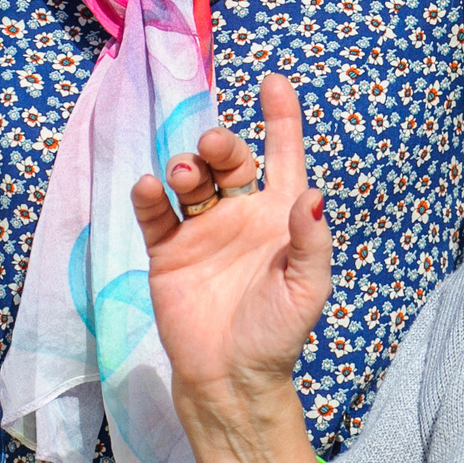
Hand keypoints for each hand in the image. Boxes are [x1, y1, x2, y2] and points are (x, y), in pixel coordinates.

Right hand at [136, 74, 331, 454]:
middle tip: (213, 147)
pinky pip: (156, 213)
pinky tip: (149, 187)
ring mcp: (202, 229)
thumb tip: (314, 194)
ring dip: (186, 166)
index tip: (274, 82)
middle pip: (230, 159)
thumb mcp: (307, 288)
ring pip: (191, 179)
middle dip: (220, 143)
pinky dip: (149, 196)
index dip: (281, 118)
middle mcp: (240, 213)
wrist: (231, 380)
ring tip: (185, 173)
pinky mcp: (167, 251)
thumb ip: (311, 241)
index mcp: (279, 215)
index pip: (282, 155)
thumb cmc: (277, 334)